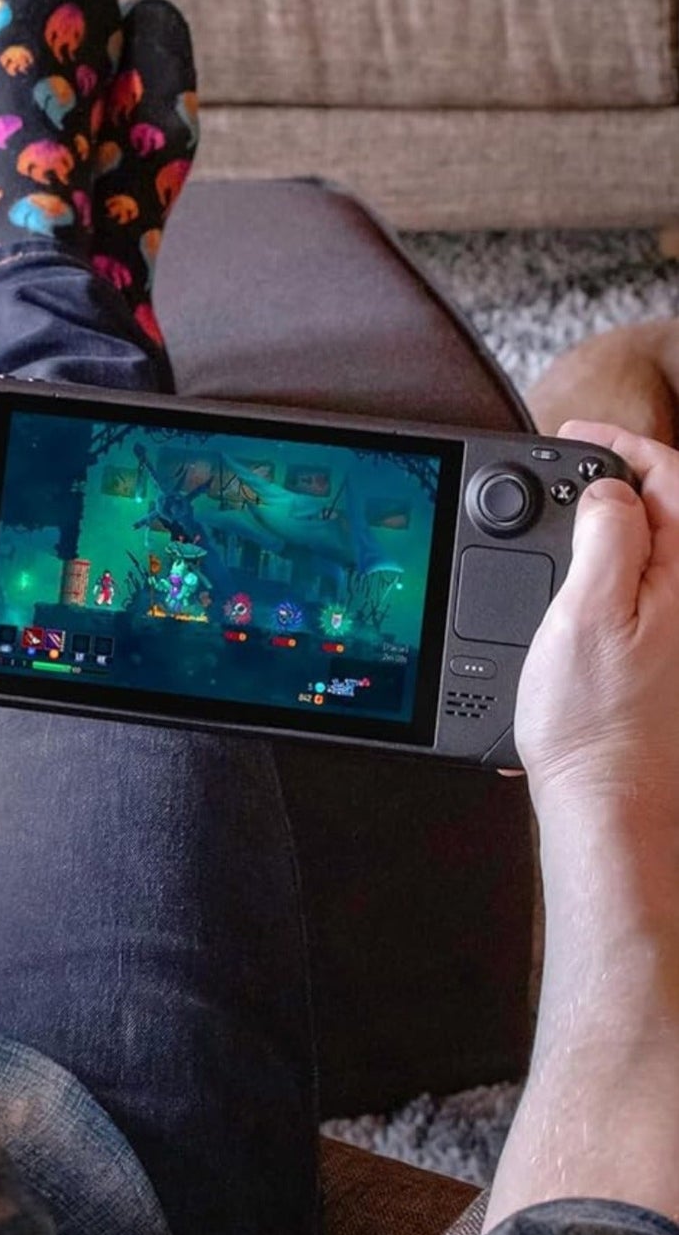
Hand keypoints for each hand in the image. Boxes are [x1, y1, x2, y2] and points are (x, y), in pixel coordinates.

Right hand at [515, 421, 678, 822]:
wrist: (613, 799)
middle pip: (675, 508)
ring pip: (662, 548)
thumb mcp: (586, 610)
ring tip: (569, 520)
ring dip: (620, 521)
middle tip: (566, 473)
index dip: (623, 443)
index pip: (674, 474)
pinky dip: (619, 566)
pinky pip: (653, 587)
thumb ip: (609, 534)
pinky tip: (583, 582)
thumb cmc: (596, 719)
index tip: (573, 435)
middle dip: (623, 477)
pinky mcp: (671, 656)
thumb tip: (612, 488)